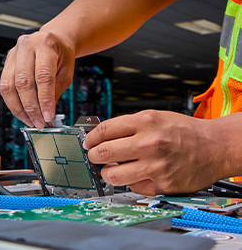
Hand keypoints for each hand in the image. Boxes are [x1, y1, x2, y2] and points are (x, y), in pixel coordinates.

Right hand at [0, 31, 74, 128]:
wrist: (53, 40)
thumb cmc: (61, 53)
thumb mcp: (66, 71)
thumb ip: (56, 91)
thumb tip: (46, 113)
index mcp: (45, 44)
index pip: (43, 76)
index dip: (44, 100)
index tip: (48, 115)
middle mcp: (26, 46)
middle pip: (23, 82)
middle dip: (31, 107)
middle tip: (39, 122)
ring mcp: (13, 53)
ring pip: (8, 86)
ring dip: (19, 108)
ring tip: (30, 120)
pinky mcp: (7, 62)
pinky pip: (4, 86)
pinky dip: (13, 102)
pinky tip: (22, 112)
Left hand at [83, 110, 225, 195]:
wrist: (215, 147)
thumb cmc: (185, 132)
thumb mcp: (156, 117)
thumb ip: (129, 126)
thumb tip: (101, 136)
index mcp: (145, 122)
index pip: (104, 130)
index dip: (90, 138)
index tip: (88, 142)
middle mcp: (149, 143)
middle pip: (103, 152)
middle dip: (93, 156)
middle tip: (94, 156)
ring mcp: (155, 166)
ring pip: (113, 175)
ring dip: (107, 173)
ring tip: (111, 169)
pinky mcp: (161, 185)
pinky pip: (133, 187)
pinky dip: (131, 182)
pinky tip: (136, 174)